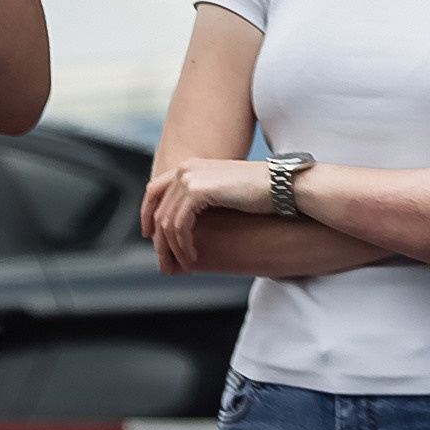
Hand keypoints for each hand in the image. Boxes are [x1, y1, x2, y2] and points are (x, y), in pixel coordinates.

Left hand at [141, 157, 272, 273]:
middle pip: (157, 208)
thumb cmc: (260, 192)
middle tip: (165, 261)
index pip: (154, 189)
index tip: (150, 235)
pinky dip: (182, 244)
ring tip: (185, 263)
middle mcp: (185, 169)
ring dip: (173, 247)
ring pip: (166, 221)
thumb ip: (203, 199)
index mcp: (190, 166)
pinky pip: (179, 225)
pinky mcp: (197, 191)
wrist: (281, 185)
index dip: (147, 214)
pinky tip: (193, 256)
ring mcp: (189, 178)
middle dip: (159, 239)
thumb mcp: (224, 192)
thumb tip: (188, 220)